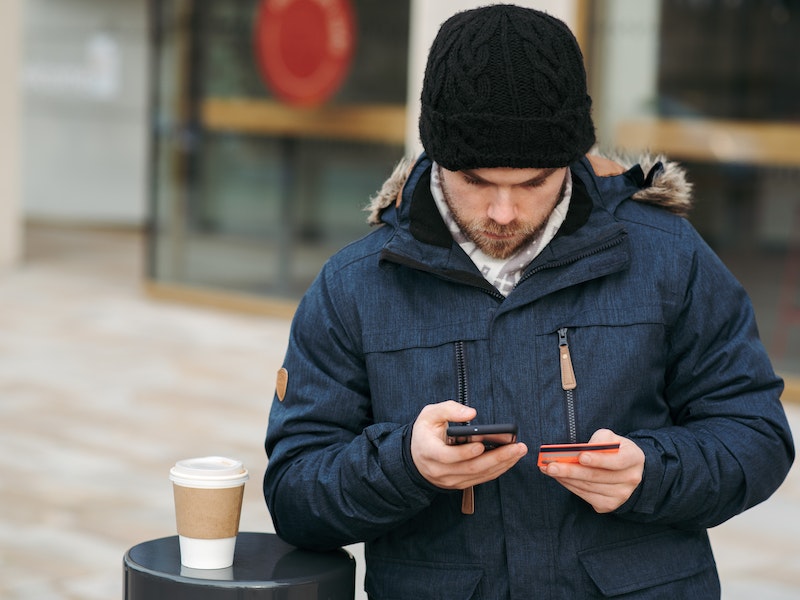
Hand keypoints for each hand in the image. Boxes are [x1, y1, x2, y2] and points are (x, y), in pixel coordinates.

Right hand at [410, 401, 527, 489]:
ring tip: (519, 451)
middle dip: (497, 457)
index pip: (447, 456)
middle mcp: (439, 470)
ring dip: (502, 464)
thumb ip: (448, 409)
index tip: (482, 444)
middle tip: (517, 447)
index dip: (465, 452)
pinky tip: (511, 459)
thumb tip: (472, 413)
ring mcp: (450, 480)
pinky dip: (498, 469)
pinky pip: (482, 479)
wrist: (417, 456)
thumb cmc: (425, 432)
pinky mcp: (460, 484)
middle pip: (471, 468)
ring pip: (479, 475)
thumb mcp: (429, 414)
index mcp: (429, 452)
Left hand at [539, 429, 644, 512]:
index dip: (598, 460)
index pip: (617, 461)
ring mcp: (621, 495)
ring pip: (588, 487)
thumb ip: (598, 440)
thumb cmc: (614, 449)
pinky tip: (559, 478)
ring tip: (549, 470)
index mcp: (634, 458)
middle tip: (551, 466)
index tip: (580, 456)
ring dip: (565, 479)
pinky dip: (570, 486)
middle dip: (571, 471)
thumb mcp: (611, 438)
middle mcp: (631, 479)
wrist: (626, 470)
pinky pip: (585, 496)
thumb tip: (579, 451)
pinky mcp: (609, 505)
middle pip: (597, 476)